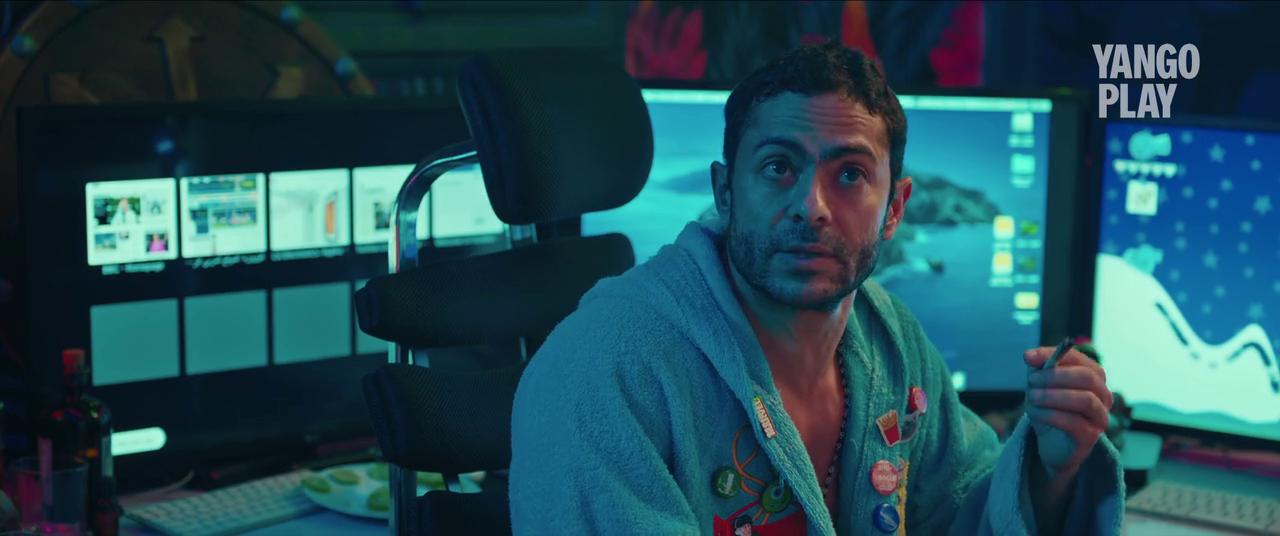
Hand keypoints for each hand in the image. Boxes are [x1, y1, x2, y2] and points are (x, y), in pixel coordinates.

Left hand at [1023, 347, 1113, 476]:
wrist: (1051, 442)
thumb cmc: (1049, 407)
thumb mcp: (1040, 384)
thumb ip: (1038, 368)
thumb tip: (1030, 356)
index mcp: (1093, 376)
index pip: (1078, 358)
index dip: (1053, 355)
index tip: (1028, 358)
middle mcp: (1103, 395)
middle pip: (1087, 377)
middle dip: (1055, 376)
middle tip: (1031, 381)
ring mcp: (1100, 416)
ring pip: (1085, 400)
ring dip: (1053, 396)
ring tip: (1032, 397)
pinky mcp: (1091, 436)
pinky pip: (1074, 422)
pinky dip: (1051, 415)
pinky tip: (1035, 414)